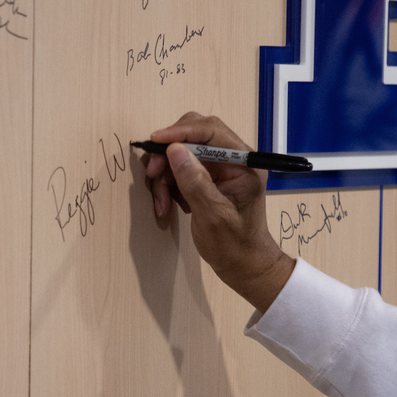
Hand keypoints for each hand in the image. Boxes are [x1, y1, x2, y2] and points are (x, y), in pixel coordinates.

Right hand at [142, 112, 294, 312]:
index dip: (181, 132)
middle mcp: (233, 160)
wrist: (243, 266)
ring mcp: (219, 169)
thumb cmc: (234, 245)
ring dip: (165, 176)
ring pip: (182, 155)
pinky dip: (168, 186)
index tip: (156, 140)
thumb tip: (174, 150)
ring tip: (161, 205)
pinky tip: (168, 206)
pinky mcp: (207, 179)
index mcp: (244, 163)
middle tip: (152, 174)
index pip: (211, 131)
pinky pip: (180, 171)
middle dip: (168, 154)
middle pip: (194, 137)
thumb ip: (194, 181)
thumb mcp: (213, 215)